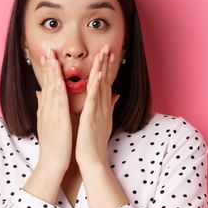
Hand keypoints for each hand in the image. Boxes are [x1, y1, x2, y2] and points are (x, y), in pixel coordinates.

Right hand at [35, 49, 72, 173]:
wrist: (52, 164)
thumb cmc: (54, 146)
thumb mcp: (47, 123)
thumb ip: (44, 107)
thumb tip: (39, 93)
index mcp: (46, 110)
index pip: (47, 87)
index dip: (47, 71)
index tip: (48, 57)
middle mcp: (47, 110)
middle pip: (47, 84)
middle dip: (48, 67)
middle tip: (48, 50)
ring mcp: (52, 115)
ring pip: (52, 89)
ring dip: (53, 72)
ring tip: (52, 57)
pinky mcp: (58, 121)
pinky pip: (59, 102)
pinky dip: (60, 88)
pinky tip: (60, 77)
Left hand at [75, 44, 119, 167]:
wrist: (92, 160)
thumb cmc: (94, 142)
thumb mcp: (104, 121)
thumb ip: (109, 106)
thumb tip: (116, 95)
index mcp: (103, 107)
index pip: (106, 83)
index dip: (107, 68)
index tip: (108, 53)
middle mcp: (103, 107)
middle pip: (106, 81)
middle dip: (107, 63)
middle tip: (108, 46)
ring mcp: (99, 111)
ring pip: (101, 86)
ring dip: (103, 69)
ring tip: (104, 53)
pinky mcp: (91, 117)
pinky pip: (94, 99)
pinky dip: (96, 87)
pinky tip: (98, 75)